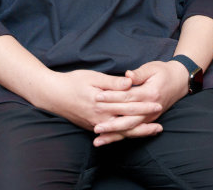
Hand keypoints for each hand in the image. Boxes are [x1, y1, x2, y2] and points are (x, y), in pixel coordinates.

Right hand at [35, 69, 161, 141]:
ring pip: (120, 132)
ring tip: (152, 131)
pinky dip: (124, 135)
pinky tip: (133, 134)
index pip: (127, 106)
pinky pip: (111, 134)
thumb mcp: (92, 77)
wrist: (52, 95)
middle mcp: (100, 118)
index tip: (157, 102)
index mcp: (102, 103)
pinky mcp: (91, 127)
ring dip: (137, 132)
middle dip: (145, 122)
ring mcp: (95, 125)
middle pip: (127, 123)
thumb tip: (129, 83)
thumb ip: (111, 82)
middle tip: (161, 121)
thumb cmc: (72, 82)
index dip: (144, 105)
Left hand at [91, 60, 186, 144]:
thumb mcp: (152, 68)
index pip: (128, 97)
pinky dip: (121, 136)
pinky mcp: (149, 120)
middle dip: (111, 123)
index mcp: (150, 93)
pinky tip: (108, 140)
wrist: (179, 81)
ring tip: (98, 140)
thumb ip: (139, 73)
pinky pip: (133, 130)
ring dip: (114, 135)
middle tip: (95, 126)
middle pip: (128, 118)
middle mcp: (151, 108)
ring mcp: (150, 116)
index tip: (97, 97)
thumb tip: (127, 75)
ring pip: (130, 128)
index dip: (112, 97)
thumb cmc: (163, 72)